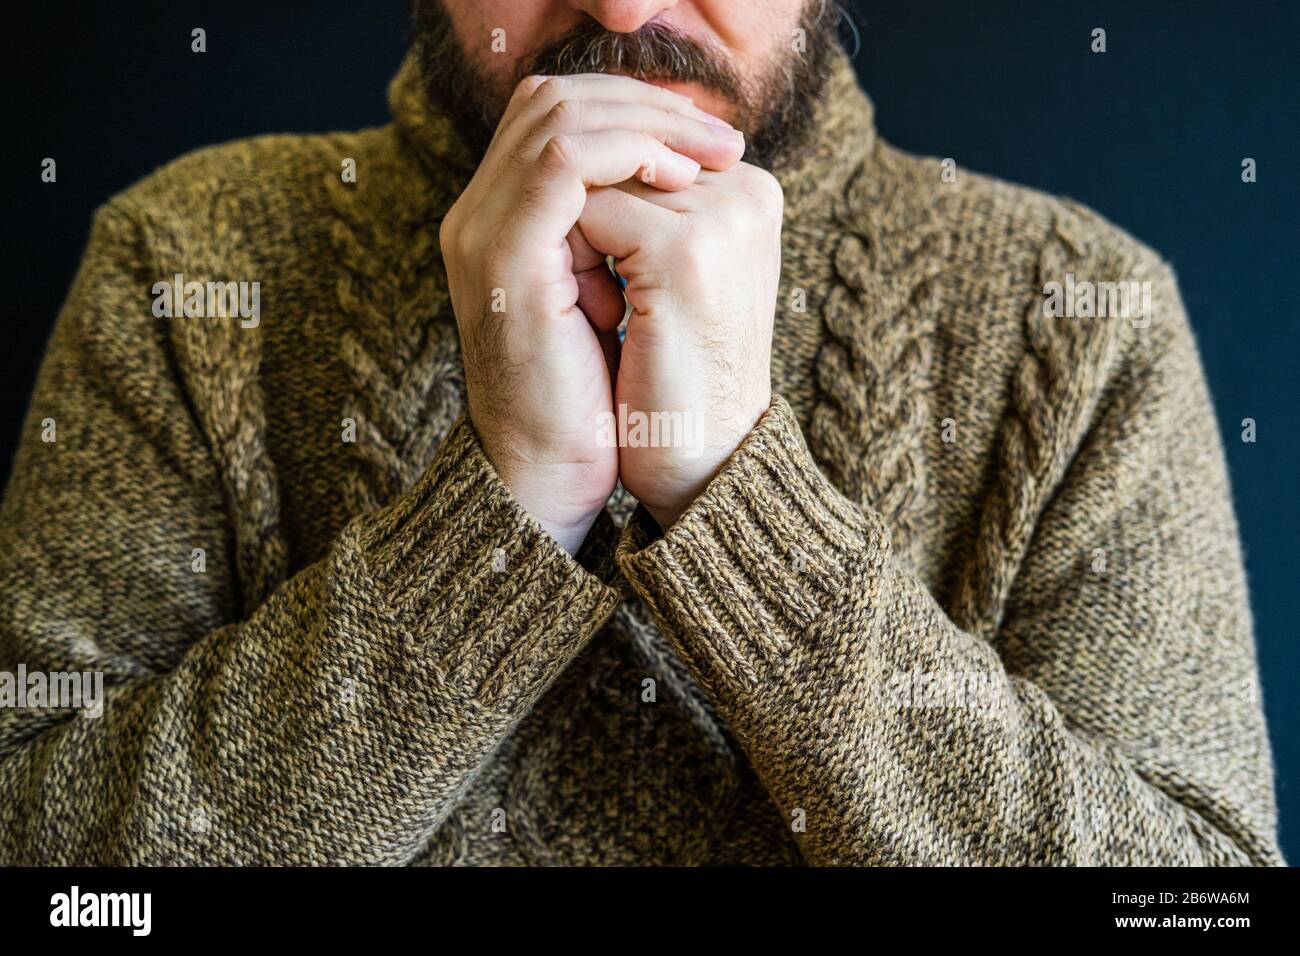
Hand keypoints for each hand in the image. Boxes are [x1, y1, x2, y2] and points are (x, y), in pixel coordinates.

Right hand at [439, 73, 744, 552]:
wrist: (550, 475)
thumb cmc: (591, 401)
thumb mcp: (609, 300)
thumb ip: (619, 239)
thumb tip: (678, 185)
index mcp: (501, 223)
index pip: (555, 116)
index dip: (635, 111)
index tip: (710, 145)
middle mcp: (479, 216)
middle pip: (552, 98)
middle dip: (646, 103)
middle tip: (718, 138)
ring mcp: (484, 232)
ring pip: (559, 115)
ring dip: (647, 123)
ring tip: (709, 158)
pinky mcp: (506, 258)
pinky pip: (564, 163)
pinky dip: (630, 154)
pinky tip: (680, 180)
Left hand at [578, 163, 782, 529]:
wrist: (696, 465)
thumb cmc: (673, 377)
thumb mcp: (665, 276)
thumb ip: (648, 208)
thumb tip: (578, 148)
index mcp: (749, 192)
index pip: (641, 142)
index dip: (597, 199)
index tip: (609, 277)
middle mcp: (747, 192)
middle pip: (618, 149)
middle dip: (581, 207)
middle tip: (596, 293)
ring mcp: (720, 218)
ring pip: (598, 173)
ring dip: (570, 231)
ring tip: (601, 306)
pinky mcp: (685, 252)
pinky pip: (591, 210)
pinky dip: (570, 256)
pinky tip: (597, 315)